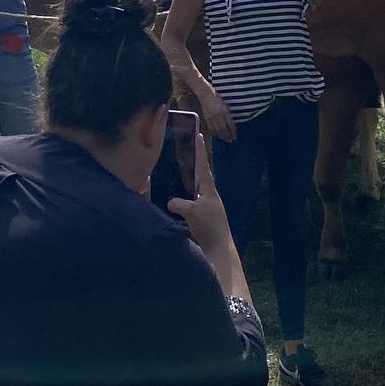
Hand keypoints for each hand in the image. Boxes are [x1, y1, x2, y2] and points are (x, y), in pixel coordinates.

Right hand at [166, 133, 234, 252]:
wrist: (217, 250)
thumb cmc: (209, 226)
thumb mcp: (192, 211)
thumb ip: (179, 203)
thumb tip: (170, 202)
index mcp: (208, 190)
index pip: (203, 165)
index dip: (200, 151)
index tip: (199, 135)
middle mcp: (206, 196)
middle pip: (197, 175)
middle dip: (189, 164)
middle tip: (181, 151)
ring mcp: (202, 208)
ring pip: (190, 190)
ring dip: (182, 182)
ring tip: (170, 174)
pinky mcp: (197, 219)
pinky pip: (185, 204)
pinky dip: (178, 200)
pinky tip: (167, 201)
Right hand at [193, 83, 237, 141]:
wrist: (206, 95)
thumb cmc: (217, 99)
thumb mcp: (225, 106)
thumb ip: (228, 115)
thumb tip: (230, 124)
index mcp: (225, 112)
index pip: (230, 125)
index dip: (233, 131)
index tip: (235, 136)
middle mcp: (219, 116)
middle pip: (224, 129)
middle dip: (227, 136)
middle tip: (230, 140)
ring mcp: (212, 118)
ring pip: (217, 130)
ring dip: (221, 136)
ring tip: (224, 139)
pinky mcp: (206, 118)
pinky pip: (211, 128)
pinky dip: (214, 132)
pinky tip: (216, 135)